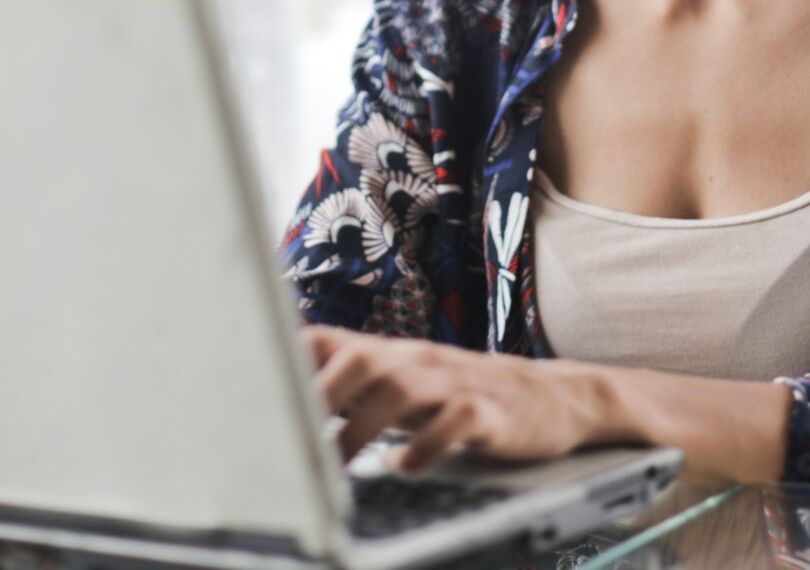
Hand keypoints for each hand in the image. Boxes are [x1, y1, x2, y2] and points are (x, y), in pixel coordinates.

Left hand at [304, 325, 613, 471]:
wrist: (555, 397)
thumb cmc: (467, 395)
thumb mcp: (409, 385)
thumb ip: (357, 387)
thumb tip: (288, 400)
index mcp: (393, 355)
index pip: (332, 341)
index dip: (291, 362)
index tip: (255, 393)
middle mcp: (420, 361)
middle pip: (362, 358)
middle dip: (323, 395)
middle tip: (294, 436)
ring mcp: (457, 384)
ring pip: (402, 388)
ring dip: (363, 425)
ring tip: (340, 462)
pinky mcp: (491, 412)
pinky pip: (457, 421)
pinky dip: (428, 445)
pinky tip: (408, 467)